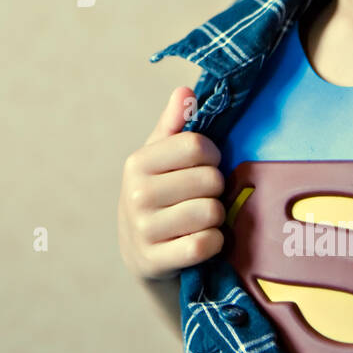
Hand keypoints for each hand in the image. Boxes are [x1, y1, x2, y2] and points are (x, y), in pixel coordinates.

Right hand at [118, 86, 225, 280]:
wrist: (140, 253)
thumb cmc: (158, 196)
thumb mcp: (160, 159)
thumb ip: (174, 125)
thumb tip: (185, 91)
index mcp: (137, 163)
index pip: (197, 145)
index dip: (213, 155)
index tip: (207, 165)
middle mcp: (136, 194)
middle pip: (209, 179)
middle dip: (215, 189)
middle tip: (203, 196)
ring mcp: (144, 230)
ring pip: (210, 212)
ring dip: (216, 218)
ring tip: (202, 218)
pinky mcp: (155, 261)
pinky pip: (205, 244)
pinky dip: (214, 243)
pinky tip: (203, 240)